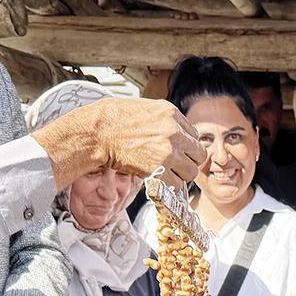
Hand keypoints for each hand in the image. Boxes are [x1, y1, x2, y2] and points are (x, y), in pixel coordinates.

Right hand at [30, 97, 205, 189]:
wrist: (97, 133)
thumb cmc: (112, 120)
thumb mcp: (144, 110)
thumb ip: (163, 120)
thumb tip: (173, 132)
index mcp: (171, 113)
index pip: (194, 135)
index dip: (186, 146)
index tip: (178, 152)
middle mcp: (174, 130)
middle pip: (198, 154)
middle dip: (188, 162)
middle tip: (175, 166)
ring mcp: (169, 150)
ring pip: (190, 172)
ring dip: (180, 176)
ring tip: (165, 173)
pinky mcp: (159, 168)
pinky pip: (176, 184)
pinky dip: (168, 186)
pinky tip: (158, 180)